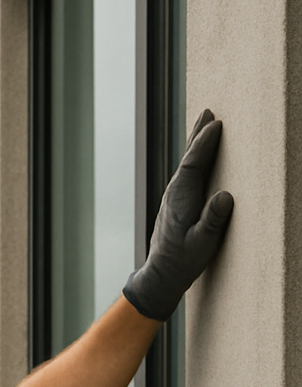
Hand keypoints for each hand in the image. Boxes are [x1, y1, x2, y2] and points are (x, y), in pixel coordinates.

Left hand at [123, 109, 233, 321]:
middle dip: (198, 135)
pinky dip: (195, 160)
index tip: (216, 123)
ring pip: (187, 165)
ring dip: (196, 145)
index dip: (203, 143)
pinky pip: (188, 175)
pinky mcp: (176, 205)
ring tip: (205, 126)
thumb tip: (225, 196)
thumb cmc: (183, 262)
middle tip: (208, 111)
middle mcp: (174, 195)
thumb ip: (213, 220)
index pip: (192, 164)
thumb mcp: (202, 244)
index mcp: (180, 199)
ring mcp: (174, 199)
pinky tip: (199, 158)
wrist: (161, 275)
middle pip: (188, 158)